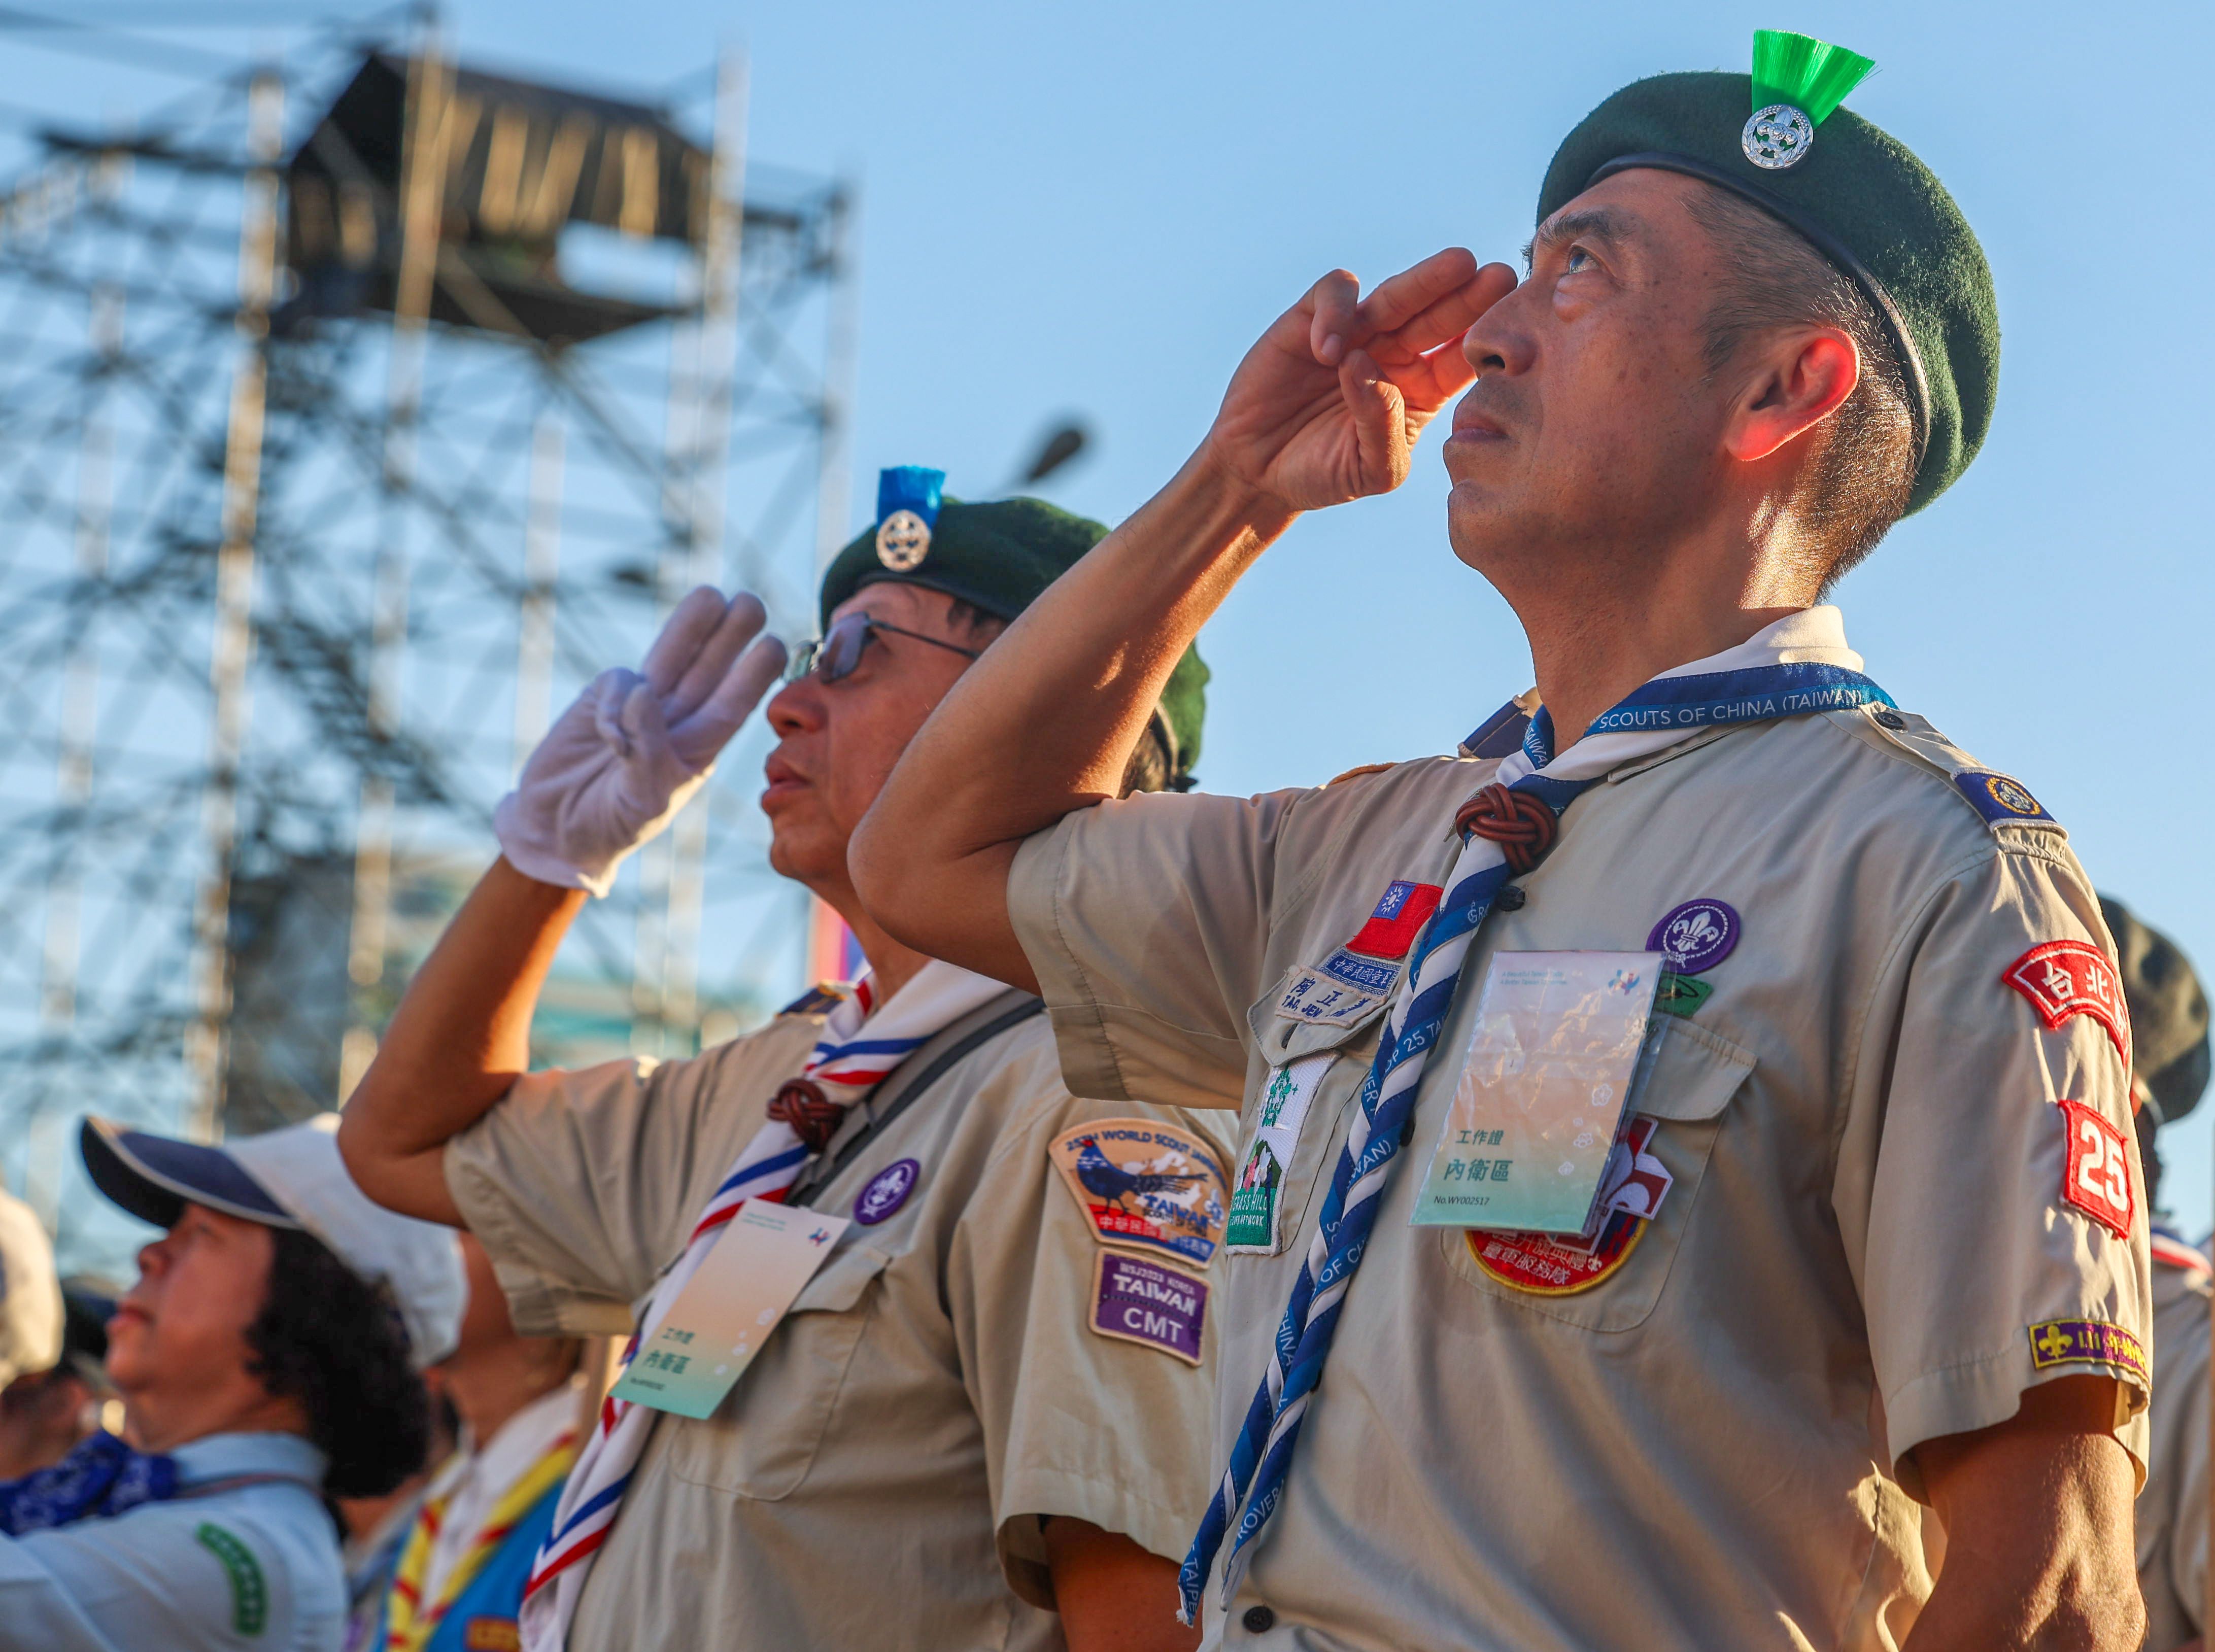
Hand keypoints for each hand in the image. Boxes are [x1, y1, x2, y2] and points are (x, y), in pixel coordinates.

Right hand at [494, 588, 785, 895]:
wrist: (559, 830)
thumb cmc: (614, 824)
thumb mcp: (644, 798)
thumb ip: (647, 750)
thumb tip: (644, 692)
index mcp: (701, 747)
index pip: (734, 704)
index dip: (754, 675)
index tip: (774, 645)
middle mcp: (678, 718)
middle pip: (709, 667)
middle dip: (729, 635)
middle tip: (751, 603)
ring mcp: (642, 703)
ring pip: (671, 655)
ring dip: (690, 626)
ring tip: (712, 596)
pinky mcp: (603, 698)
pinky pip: (618, 681)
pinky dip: (614, 702)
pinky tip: (608, 738)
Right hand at [1203, 251, 1516, 512]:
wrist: (1257, 473)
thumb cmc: (1323, 475)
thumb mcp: (1371, 471)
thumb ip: (1384, 430)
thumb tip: (1368, 371)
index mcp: (1420, 389)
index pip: (1458, 355)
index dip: (1483, 335)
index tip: (1512, 322)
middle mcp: (1393, 354)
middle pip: (1436, 315)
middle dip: (1467, 293)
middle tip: (1498, 274)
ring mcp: (1355, 333)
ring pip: (1395, 294)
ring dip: (1426, 280)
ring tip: (1457, 266)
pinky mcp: (1309, 320)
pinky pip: (1334, 295)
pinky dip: (1337, 312)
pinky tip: (1329, 349)